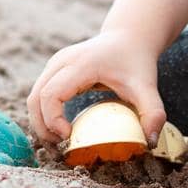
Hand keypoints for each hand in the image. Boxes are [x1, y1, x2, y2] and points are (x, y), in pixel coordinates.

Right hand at [25, 29, 166, 145]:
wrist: (129, 37)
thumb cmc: (136, 62)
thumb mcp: (147, 86)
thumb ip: (152, 112)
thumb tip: (150, 142)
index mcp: (81, 64)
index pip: (51, 94)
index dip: (53, 119)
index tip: (69, 137)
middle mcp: (62, 61)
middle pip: (36, 98)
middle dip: (42, 127)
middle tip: (59, 149)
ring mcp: (56, 63)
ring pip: (34, 96)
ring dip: (40, 123)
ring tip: (57, 144)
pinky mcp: (54, 69)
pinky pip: (40, 94)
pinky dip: (43, 115)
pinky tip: (59, 130)